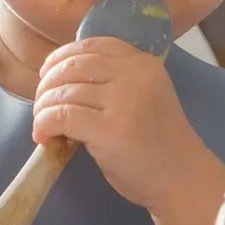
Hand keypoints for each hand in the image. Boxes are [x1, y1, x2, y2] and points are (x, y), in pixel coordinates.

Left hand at [32, 37, 224, 212]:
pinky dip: (45, 124)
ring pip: (64, 91)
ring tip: (42, 125)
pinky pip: (62, 116)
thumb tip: (60, 78)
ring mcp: (123, 101)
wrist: (182, 179)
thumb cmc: (159, 142)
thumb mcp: (144, 95)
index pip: (90, 45)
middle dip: (47, 84)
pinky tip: (45, 137)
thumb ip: (113, 80)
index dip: (61, 57)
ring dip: (43, 107)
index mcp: (143, 63)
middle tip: (42, 106)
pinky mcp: (109, 129)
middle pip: (73, 66)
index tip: (48, 75)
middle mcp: (134, 75)